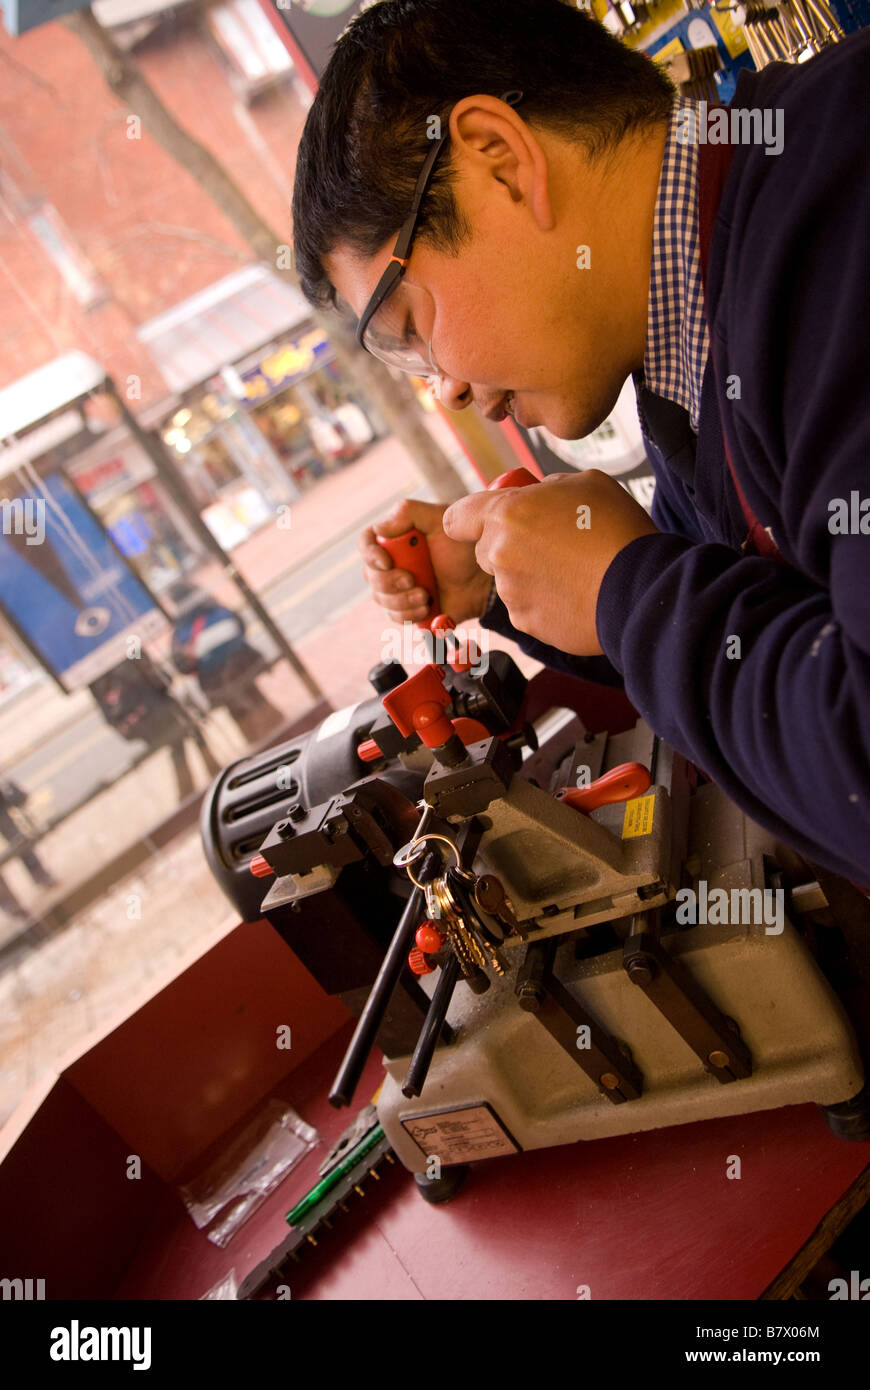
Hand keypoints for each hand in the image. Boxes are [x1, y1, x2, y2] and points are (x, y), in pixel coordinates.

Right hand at [359, 497, 493, 625]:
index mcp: (394, 538)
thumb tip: (379, 529)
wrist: (482, 579)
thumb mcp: (440, 519)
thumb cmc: (462, 544)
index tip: (386, 562)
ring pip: (381, 599)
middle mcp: (390, 564)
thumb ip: (409, 513)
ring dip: (401, 600)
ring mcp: (397, 588)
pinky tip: (426, 607)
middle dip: (389, 582)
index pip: (366, 544)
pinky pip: (395, 617)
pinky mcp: (408, 609)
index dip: (370, 555)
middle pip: (371, 576)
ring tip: (425, 595)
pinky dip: (408, 614)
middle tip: (412, 580)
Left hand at [442, 470, 658, 654]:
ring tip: (572, 571)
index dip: (469, 519)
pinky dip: (544, 602)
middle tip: (549, 545)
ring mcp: (512, 594)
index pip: (458, 518)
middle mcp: (500, 555)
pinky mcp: (527, 623)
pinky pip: (527, 608)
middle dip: (508, 547)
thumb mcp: (584, 483)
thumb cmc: (616, 529)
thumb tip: (536, 497)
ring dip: (530, 575)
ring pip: (508, 581)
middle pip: (484, 551)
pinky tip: (574, 593)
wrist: (642, 586)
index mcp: (507, 515)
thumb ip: (546, 489)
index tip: (481, 522)